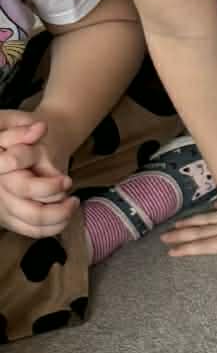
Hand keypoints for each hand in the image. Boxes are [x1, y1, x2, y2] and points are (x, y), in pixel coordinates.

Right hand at [0, 110, 74, 236]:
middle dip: (54, 197)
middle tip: (71, 189)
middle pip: (27, 203)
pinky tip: (67, 212)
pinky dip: (55, 226)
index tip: (66, 180)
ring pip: (33, 221)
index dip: (43, 182)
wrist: (14, 150)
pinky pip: (34, 231)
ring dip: (59, 215)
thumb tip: (41, 127)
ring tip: (73, 202)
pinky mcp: (10, 220)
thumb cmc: (15, 132)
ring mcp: (2, 207)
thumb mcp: (13, 121)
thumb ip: (21, 128)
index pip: (14, 170)